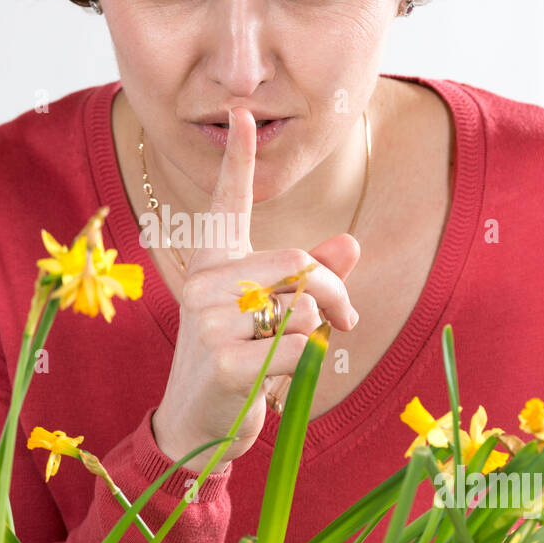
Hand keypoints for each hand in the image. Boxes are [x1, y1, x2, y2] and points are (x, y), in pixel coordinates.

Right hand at [151, 107, 360, 475]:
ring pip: (303, 307)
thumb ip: (307, 281)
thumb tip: (349, 245)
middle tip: (346, 323)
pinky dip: (304, 369)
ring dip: (317, 338)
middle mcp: (203, 286)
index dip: (238, 160)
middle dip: (335, 294)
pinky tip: (274, 385)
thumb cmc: (234, 365)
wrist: (194, 428)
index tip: (242, 114)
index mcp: (212, 267)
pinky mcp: (225, 362)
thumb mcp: (268, 319)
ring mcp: (210, 323)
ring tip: (292, 359)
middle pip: (298, 263)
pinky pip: (299, 349)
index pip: (226, 206)